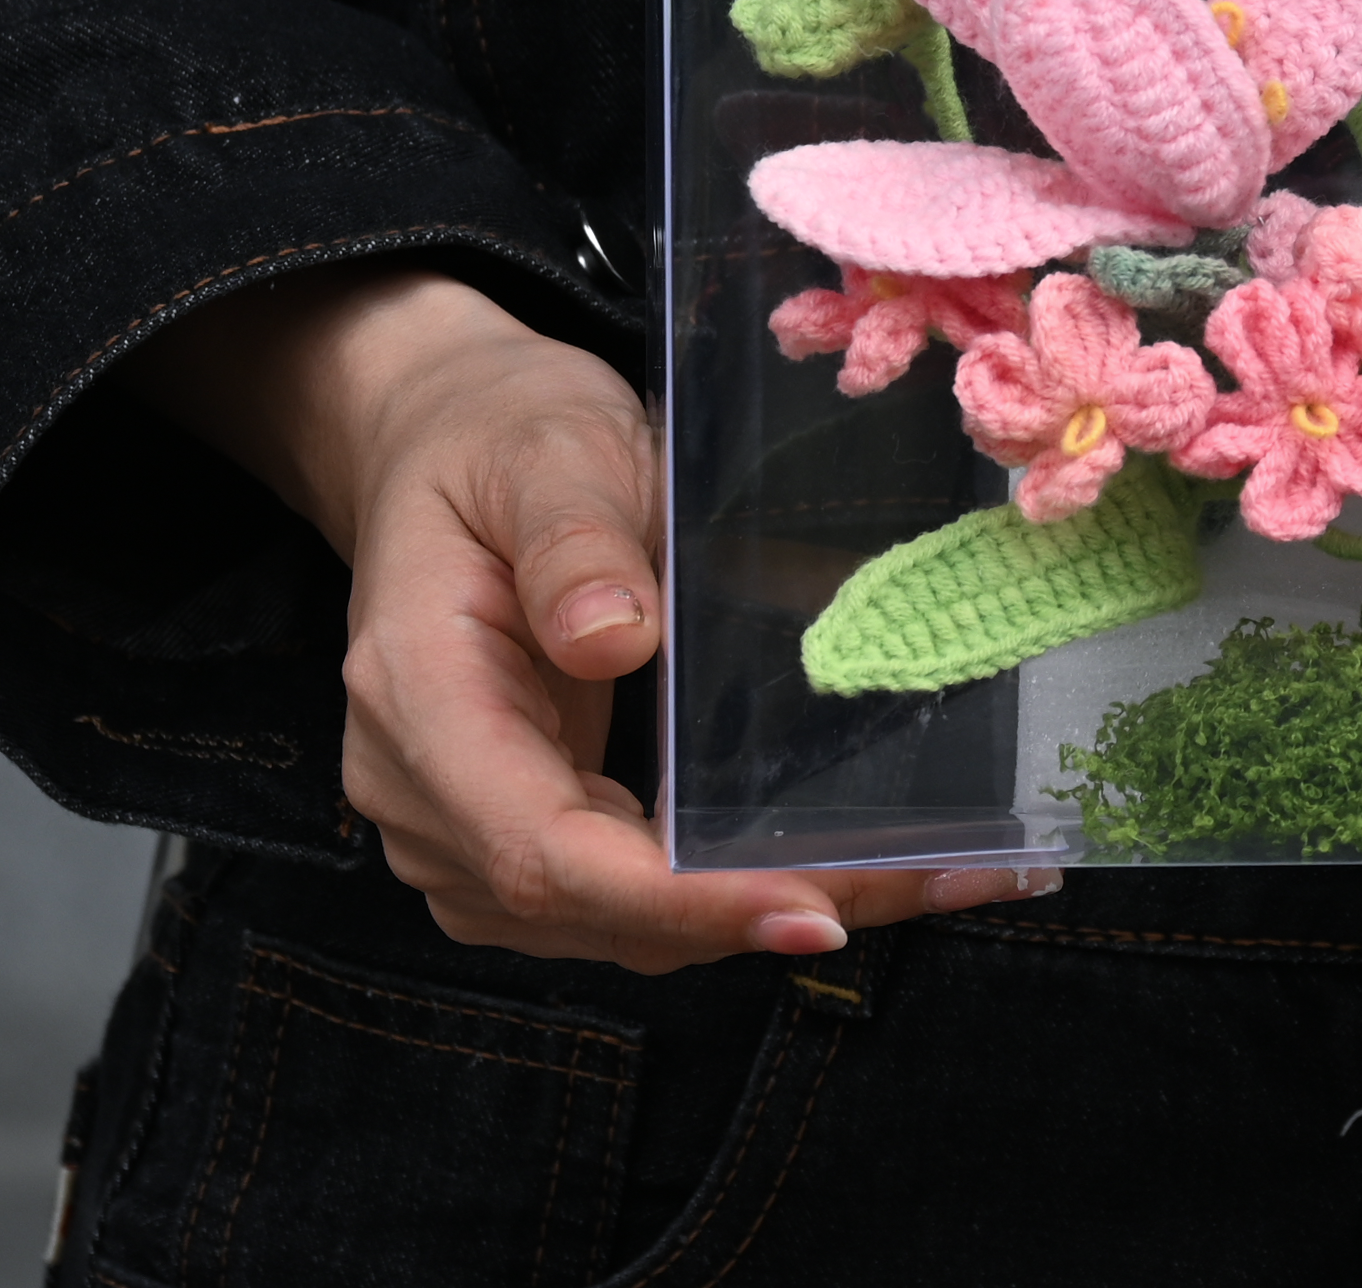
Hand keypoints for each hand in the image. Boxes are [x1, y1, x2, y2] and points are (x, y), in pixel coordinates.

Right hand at [130, 265, 1053, 972]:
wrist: (449, 441)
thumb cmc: (499, 439)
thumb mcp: (545, 454)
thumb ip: (573, 543)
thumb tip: (613, 638)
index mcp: (418, 703)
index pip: (540, 851)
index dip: (675, 897)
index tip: (808, 908)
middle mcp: (428, 796)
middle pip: (601, 909)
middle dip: (770, 910)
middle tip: (943, 878)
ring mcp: (470, 829)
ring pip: (630, 923)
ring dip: (779, 909)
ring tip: (942, 873)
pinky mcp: (531, 830)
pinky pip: (638, 894)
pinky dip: (744, 890)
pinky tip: (864, 863)